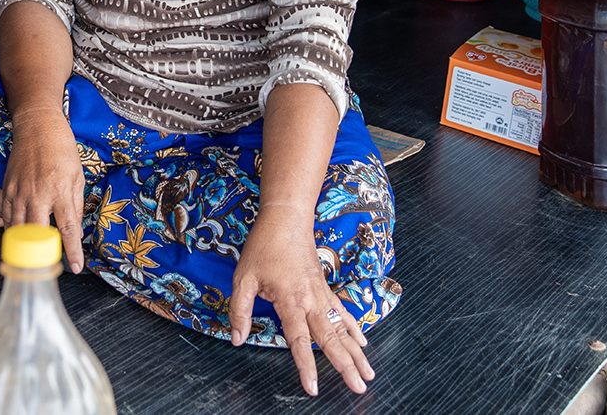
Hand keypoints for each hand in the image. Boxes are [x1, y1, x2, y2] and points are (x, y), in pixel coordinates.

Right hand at [0, 109, 85, 272]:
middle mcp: (39, 194)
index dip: (73, 252)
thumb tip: (74, 229)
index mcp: (60, 191)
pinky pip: (8, 217)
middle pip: (37, 235)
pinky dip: (14, 230)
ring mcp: (20, 192)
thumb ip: (75, 205)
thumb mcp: (77, 176)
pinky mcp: (8, 189)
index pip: (67, 230)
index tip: (75, 267)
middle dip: (42, 255)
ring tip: (31, 256)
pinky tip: (20, 236)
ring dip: (25, 246)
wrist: (37, 126)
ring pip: (18, 229)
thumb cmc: (61, 148)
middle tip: (47, 266)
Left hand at [229, 211, 373, 396]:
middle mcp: (311, 300)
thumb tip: (238, 338)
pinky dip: (354, 328)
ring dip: (356, 352)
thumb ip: (240, 311)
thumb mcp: (243, 277)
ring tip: (368, 373)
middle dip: (346, 365)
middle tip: (360, 387)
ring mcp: (321, 294)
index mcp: (290, 300)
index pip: (299, 340)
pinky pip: (342, 312)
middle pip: (331, 338)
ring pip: (342, 328)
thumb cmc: (264, 246)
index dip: (306, 365)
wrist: (287, 218)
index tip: (313, 387)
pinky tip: (363, 342)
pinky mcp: (325, 288)